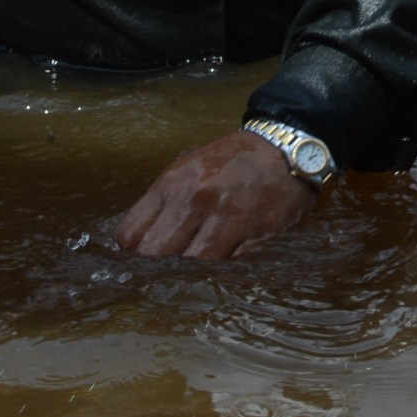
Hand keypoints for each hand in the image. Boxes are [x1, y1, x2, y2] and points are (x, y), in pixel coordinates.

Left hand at [113, 129, 315, 261]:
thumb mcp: (187, 167)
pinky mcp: (256, 234)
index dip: (132, 249)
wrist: (286, 149)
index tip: (141, 253)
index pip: (130, 234)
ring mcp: (229, 219)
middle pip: (156, 255)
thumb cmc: (231, 160)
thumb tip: (134, 243)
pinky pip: (228, 265)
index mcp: (175, 183)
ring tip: (197, 260)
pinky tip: (226, 252)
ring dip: (192, 267)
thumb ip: (161, 202)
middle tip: (167, 265)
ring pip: (192, 265)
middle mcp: (199, 199)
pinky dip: (224, 264)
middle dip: (158, 264)